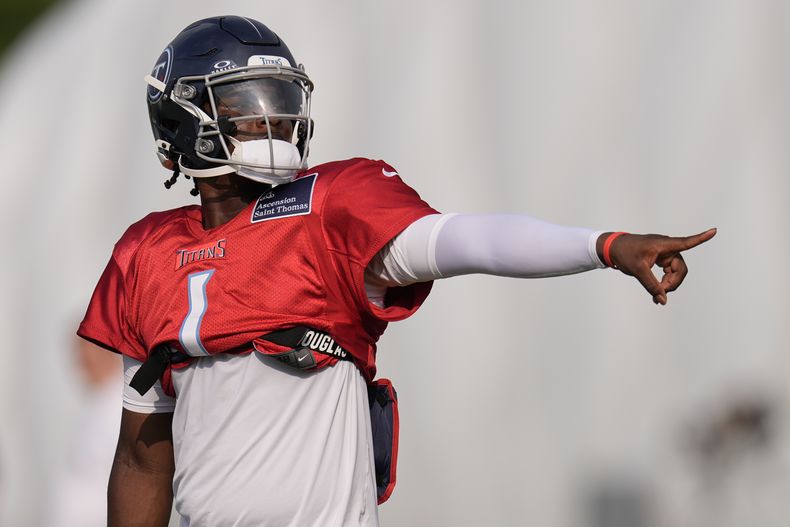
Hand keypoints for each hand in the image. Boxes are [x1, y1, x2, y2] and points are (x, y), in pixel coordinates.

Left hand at [598, 228, 716, 304]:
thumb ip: (651, 285)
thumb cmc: (625, 253)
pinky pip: (667, 273)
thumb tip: (663, 300)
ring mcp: (663, 253)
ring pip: (674, 272)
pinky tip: (657, 294)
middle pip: (680, 268)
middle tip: (661, 294)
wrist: (612, 248)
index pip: (686, 242)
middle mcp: (666, 247)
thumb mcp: (638, 270)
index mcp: (663, 244)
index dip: (701, 238)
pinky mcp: (659, 259)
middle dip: (673, 282)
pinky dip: (663, 283)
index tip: (714, 231)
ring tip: (656, 296)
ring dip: (668, 284)